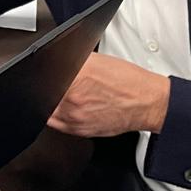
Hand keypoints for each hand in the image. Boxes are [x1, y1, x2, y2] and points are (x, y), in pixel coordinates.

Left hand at [47, 52, 170, 136]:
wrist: (148, 103)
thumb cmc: (128, 82)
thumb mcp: (96, 60)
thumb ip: (71, 60)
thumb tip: (53, 62)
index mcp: (77, 77)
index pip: (44, 74)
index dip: (42, 73)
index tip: (43, 73)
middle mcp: (73, 98)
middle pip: (43, 91)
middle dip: (46, 87)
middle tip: (60, 84)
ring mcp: (75, 117)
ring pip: (46, 108)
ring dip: (50, 101)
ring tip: (66, 96)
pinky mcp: (79, 130)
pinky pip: (56, 123)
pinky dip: (57, 115)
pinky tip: (68, 108)